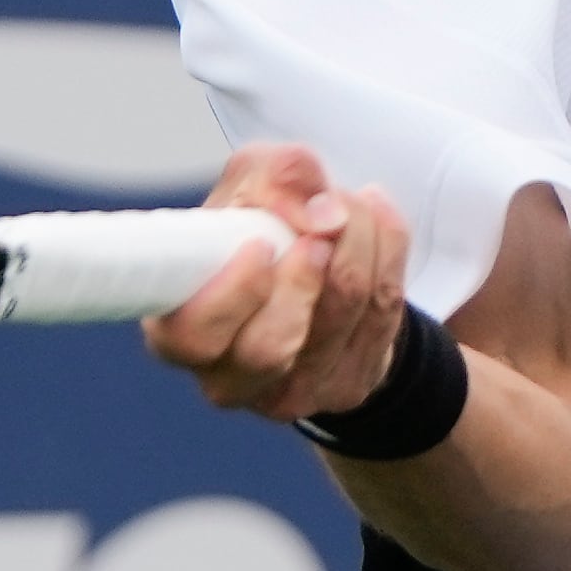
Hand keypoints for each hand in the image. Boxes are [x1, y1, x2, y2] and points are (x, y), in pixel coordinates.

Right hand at [142, 142, 410, 424]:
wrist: (312, 268)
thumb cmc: (256, 229)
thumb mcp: (250, 183)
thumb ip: (272, 176)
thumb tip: (322, 213)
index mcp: (181, 332)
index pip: (193, 336)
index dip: (233, 293)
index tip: (261, 245)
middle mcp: (228, 377)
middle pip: (270, 346)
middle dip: (306, 274)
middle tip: (321, 226)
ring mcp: (290, 394)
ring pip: (337, 321)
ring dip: (357, 246)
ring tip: (351, 206)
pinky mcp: (346, 387)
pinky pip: (380, 318)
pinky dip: (389, 255)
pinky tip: (379, 222)